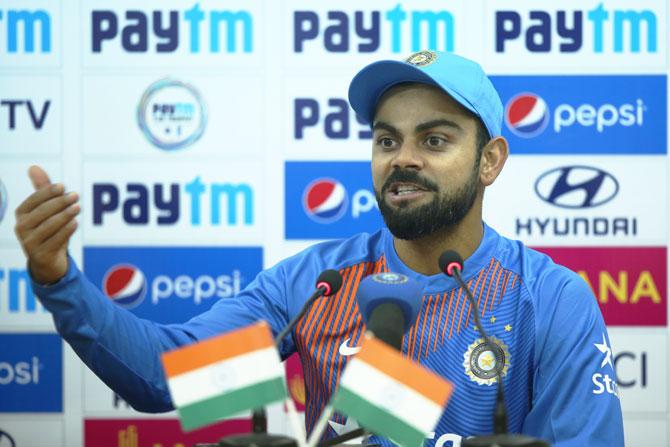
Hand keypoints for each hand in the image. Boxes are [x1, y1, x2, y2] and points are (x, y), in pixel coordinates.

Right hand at [14, 166, 79, 283]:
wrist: (48, 261)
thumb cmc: (48, 230)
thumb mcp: (46, 210)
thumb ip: (42, 190)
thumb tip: (34, 167)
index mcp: (21, 214)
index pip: (34, 200)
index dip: (47, 192)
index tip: (63, 186)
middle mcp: (21, 228)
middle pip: (42, 212)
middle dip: (59, 203)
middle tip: (75, 196)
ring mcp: (29, 243)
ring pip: (49, 226)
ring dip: (64, 215)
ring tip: (77, 208)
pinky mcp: (40, 255)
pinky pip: (55, 240)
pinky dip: (66, 231)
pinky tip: (75, 223)